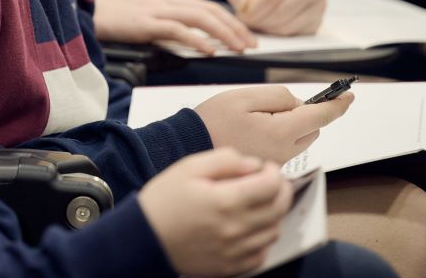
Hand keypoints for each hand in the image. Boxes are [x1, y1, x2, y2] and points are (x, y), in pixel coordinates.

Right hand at [92, 0, 256, 52]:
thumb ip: (163, 15)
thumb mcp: (142, 6)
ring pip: (200, 17)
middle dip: (235, 27)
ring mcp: (156, 8)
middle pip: (210, 10)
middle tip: (251, 44)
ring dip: (224, 33)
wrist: (84, 4)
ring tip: (238, 48)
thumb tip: (185, 31)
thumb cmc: (109, 8)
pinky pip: (177, 29)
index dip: (230, 20)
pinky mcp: (144, 21)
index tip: (245, 35)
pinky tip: (209, 50)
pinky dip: (196, 39)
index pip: (208, 6)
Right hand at [138, 148, 291, 276]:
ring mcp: (235, 251)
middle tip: (270, 182)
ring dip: (274, 214)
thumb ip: (225, 160)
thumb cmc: (163, 201)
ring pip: (274, 231)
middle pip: (278, 208)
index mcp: (226, 201)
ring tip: (259, 203)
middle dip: (280, 190)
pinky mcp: (231, 266)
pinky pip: (261, 254)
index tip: (266, 167)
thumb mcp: (189, 167)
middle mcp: (236, 229)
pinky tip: (250, 227)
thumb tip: (253, 164)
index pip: (271, 185)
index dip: (273, 171)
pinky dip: (263, 239)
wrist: (144, 237)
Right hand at [194, 85, 354, 162]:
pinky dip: (279, 136)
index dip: (337, 104)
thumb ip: (277, 96)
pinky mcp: (269, 167)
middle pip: (311, 128)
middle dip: (303, 113)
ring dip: (290, 126)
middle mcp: (284, 152)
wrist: (191, 146)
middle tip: (270, 105)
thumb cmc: (213, 120)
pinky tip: (253, 130)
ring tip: (256, 118)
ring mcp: (277, 163)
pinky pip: (285, 148)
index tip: (349, 95)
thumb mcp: (245, 96)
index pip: (320, 116)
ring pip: (299, 139)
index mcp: (281, 132)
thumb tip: (297, 104)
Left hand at [226, 0, 326, 34]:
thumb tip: (243, 5)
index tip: (244, 10)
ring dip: (266, 25)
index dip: (258, 3)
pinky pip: (293, 33)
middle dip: (260, 17)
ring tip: (255, 20)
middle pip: (283, 8)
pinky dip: (276, 32)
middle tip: (247, 19)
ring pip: (287, 23)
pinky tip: (269, 24)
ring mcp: (319, 4)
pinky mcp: (316, 22)